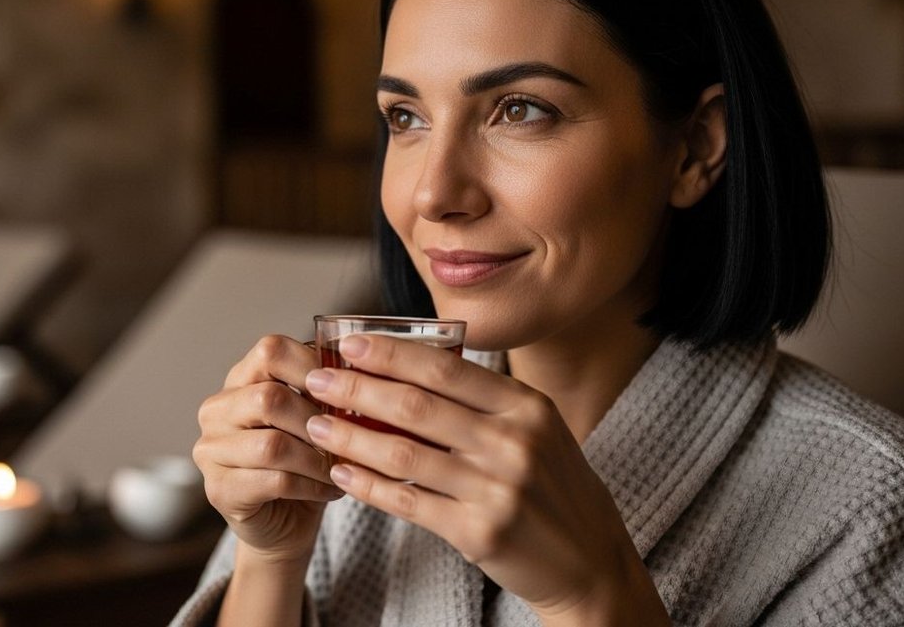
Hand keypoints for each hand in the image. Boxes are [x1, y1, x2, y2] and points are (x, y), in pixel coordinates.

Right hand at [193, 335, 342, 564]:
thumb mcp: (317, 417)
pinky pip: (274, 481)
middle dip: (318, 421)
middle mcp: (216, 410)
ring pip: (273, 445)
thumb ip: (326, 390)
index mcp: (239, 380)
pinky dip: (312, 486)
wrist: (285, 523)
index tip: (346, 388)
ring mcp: (210, 451)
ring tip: (342, 468)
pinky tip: (331, 490)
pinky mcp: (219, 490)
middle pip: (269, 398)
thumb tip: (358, 369)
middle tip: (348, 439)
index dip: (312, 366)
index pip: (270, 350)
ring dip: (318, 459)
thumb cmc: (305, 461)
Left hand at [303, 334, 667, 623]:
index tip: (350, 343)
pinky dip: (368, 487)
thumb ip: (484, 400)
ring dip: (350, 438)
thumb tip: (408, 366)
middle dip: (357, 390)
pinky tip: (341, 474)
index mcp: (526, 406)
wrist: (588, 560)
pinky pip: (409, 503)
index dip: (391, 353)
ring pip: (403, 455)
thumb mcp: (536, 428)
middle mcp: (514, 442)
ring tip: (314, 426)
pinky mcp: (479, 532)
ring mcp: (497, 489)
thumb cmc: (551, 486)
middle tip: (317, 381)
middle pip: (416, 406)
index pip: (446, 368)